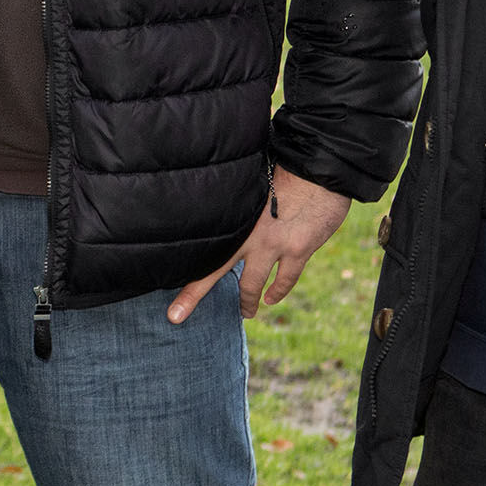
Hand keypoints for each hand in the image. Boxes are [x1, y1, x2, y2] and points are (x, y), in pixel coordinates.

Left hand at [169, 167, 350, 323]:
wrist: (319, 168)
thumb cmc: (286, 169)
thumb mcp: (254, 183)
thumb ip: (239, 202)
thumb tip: (226, 208)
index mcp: (234, 217)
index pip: (201, 244)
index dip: (183, 259)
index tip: (166, 274)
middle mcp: (248, 234)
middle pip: (214, 271)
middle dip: (193, 295)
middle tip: (175, 316)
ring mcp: (273, 244)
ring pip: (251, 285)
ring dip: (246, 302)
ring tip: (245, 312)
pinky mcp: (298, 250)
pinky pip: (285, 279)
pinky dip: (278, 292)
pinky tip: (271, 299)